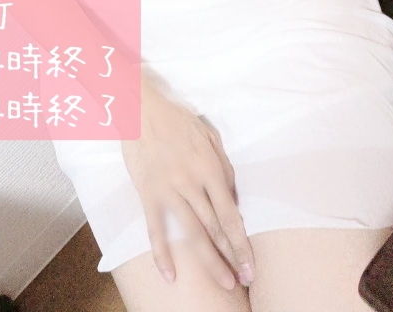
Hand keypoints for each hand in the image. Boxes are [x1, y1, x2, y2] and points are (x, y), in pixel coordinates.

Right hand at [120, 74, 254, 289]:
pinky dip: (162, 254)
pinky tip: (170, 275)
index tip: (252, 265)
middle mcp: (191, 183)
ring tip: (223, 283)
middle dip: (231, 258)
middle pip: (214, 228)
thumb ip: (224, 167)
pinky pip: (155, 229)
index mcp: (209, 169)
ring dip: (209, 261)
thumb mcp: (209, 136)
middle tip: (244, 281)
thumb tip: (234, 198)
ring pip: (191, 233)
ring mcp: (168, 190)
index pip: (230, 215)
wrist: (140, 109)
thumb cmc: (177, 120)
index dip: (242, 244)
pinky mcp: (147, 193)